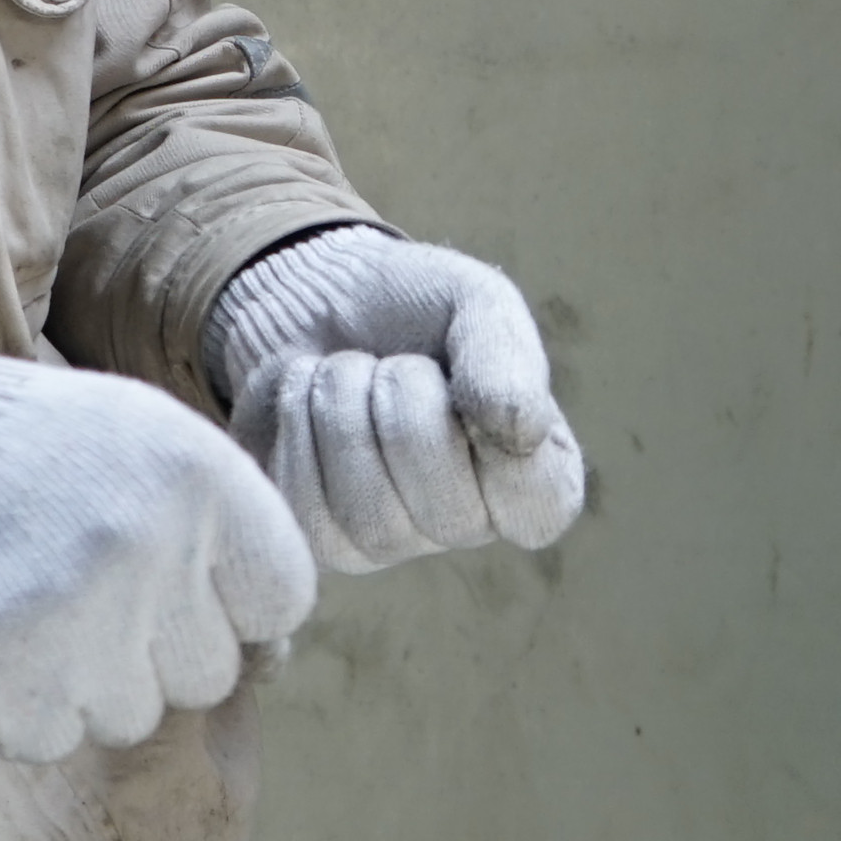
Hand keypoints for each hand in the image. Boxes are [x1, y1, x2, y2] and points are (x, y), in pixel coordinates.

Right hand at [0, 346, 317, 760]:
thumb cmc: (61, 454)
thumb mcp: (165, 448)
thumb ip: (231, 541)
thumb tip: (274, 657)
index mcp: (203, 478)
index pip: (280, 601)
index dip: (230, 598)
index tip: (177, 569)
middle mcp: (146, 544)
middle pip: (208, 675)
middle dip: (157, 646)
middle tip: (94, 583)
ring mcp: (71, 612)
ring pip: (128, 718)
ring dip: (85, 680)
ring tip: (39, 602)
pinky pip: (45, 741)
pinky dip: (17, 705)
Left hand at [203, 229, 587, 573]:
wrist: (304, 298)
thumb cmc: (408, 305)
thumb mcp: (474, 301)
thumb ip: (507, 357)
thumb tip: (522, 432)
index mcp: (533, 475)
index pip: (540, 508)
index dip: (497, 441)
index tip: (458, 374)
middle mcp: (470, 523)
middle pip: (447, 512)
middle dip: (405, 403)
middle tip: (393, 362)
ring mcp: (394, 542)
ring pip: (372, 516)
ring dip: (345, 411)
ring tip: (347, 374)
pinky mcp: (324, 542)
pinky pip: (313, 516)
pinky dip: (301, 434)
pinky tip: (308, 405)